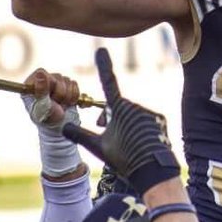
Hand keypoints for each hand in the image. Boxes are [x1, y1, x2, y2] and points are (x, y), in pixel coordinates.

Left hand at [22, 68, 80, 126]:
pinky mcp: (66, 85)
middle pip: (57, 77)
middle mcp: (42, 81)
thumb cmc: (47, 119)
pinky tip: (68, 103)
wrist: (60, 128)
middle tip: (55, 105)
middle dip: (60, 94)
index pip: (42, 73)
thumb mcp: (43, 107)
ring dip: (67, 97)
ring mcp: (55, 83)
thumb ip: (41, 90)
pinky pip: (74, 84)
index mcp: (31, 84)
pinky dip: (74, 96)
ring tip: (61, 105)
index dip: (49, 85)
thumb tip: (41, 73)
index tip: (48, 98)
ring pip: (67, 80)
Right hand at [62, 48, 179, 195]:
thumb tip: (62, 127)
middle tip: (108, 136)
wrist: (153, 172)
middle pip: (117, 108)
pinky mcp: (160, 120)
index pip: (108, 83)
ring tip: (126, 145)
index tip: (100, 49)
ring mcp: (149, 113)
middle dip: (110, 118)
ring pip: (131, 116)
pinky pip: (144, 121)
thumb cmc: (124, 159)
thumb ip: (79, 135)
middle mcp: (135, 106)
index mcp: (119, 108)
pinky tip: (138, 144)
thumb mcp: (99, 148)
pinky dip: (139, 130)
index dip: (103, 65)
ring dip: (124, 125)